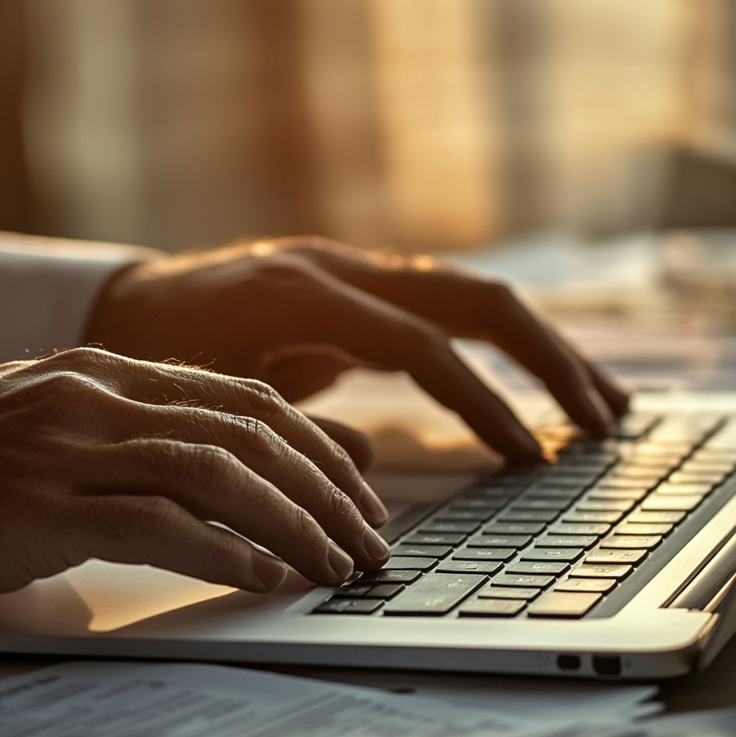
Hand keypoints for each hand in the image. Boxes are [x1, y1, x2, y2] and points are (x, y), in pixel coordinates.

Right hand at [0, 349, 389, 613]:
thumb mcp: (68, 439)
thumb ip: (158, 440)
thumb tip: (262, 473)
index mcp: (106, 371)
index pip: (246, 399)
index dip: (320, 448)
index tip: (362, 495)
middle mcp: (96, 394)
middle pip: (250, 432)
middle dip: (328, 489)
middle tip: (373, 540)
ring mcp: (68, 444)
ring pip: (219, 471)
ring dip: (294, 523)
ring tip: (339, 566)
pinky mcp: (40, 504)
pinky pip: (158, 522)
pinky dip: (224, 551)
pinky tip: (266, 578)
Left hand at [86, 236, 628, 462]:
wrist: (130, 302)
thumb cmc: (161, 359)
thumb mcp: (212, 399)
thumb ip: (285, 427)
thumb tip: (362, 471)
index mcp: (300, 291)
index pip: (419, 346)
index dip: (480, 402)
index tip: (529, 457)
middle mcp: (341, 265)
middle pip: (475, 297)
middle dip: (549, 359)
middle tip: (606, 420)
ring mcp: (358, 268)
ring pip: (475, 295)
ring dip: (546, 347)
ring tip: (603, 402)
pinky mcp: (366, 285)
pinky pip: (451, 308)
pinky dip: (503, 345)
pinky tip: (543, 376)